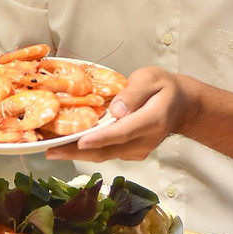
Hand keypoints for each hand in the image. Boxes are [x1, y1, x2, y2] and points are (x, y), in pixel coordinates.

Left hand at [47, 66, 194, 161]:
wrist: (181, 106)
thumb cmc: (163, 87)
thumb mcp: (151, 78)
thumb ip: (134, 93)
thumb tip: (115, 110)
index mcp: (152, 120)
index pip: (123, 131)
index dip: (101, 138)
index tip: (80, 141)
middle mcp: (145, 141)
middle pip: (108, 149)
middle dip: (78, 151)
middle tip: (50, 151)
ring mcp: (139, 150)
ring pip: (105, 155)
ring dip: (78, 153)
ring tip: (51, 150)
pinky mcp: (132, 153)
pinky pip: (107, 153)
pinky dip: (87, 151)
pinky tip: (67, 145)